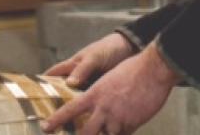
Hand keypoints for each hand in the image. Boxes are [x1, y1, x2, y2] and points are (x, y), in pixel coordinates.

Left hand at [41, 41, 179, 134]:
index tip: (45, 128)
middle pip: (86, 133)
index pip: (70, 110)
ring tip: (106, 130)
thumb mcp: (109, 80)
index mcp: (94, 94)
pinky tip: (123, 128)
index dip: (56, 121)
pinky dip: (121, 134)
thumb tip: (97, 106)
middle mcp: (103, 108)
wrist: (153, 70)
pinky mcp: (133, 124)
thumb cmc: (132, 69)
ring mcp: (118, 118)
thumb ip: (101, 96)